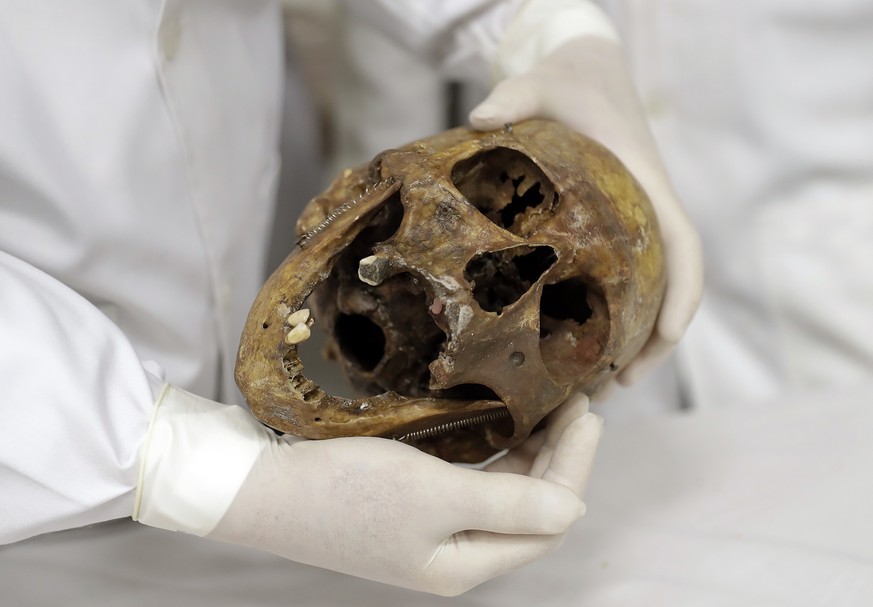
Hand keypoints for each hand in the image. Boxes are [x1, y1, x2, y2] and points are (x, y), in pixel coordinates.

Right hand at [135, 386, 602, 595]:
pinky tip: (503, 431)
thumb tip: (574, 509)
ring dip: (531, 459)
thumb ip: (509, 504)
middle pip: (529, 512)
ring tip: (549, 412)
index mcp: (466, 565)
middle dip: (560, 461)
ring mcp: (430, 535)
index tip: (587, 414)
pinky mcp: (409, 510)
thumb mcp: (434, 495)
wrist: (262, 488)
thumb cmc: (346, 491)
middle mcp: (454, 557)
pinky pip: (472, 488)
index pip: (547, 522)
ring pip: (503, 499)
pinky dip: (497, 460)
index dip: (574, 468)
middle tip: (574, 405)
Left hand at [471, 35, 703, 385]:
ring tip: (591, 390)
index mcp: (645, 182)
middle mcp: (646, 210)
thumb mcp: (543, 82)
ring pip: (645, 293)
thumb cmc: (570, 79)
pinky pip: (618, 281)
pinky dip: (604, 318)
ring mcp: (630, 224)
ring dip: (629, 342)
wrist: (585, 69)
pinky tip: (568, 346)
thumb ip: (515, 95)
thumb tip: (477, 121)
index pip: (682, 243)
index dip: (683, 291)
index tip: (670, 334)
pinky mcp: (609, 230)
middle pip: (670, 286)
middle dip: (653, 341)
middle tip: (615, 389)